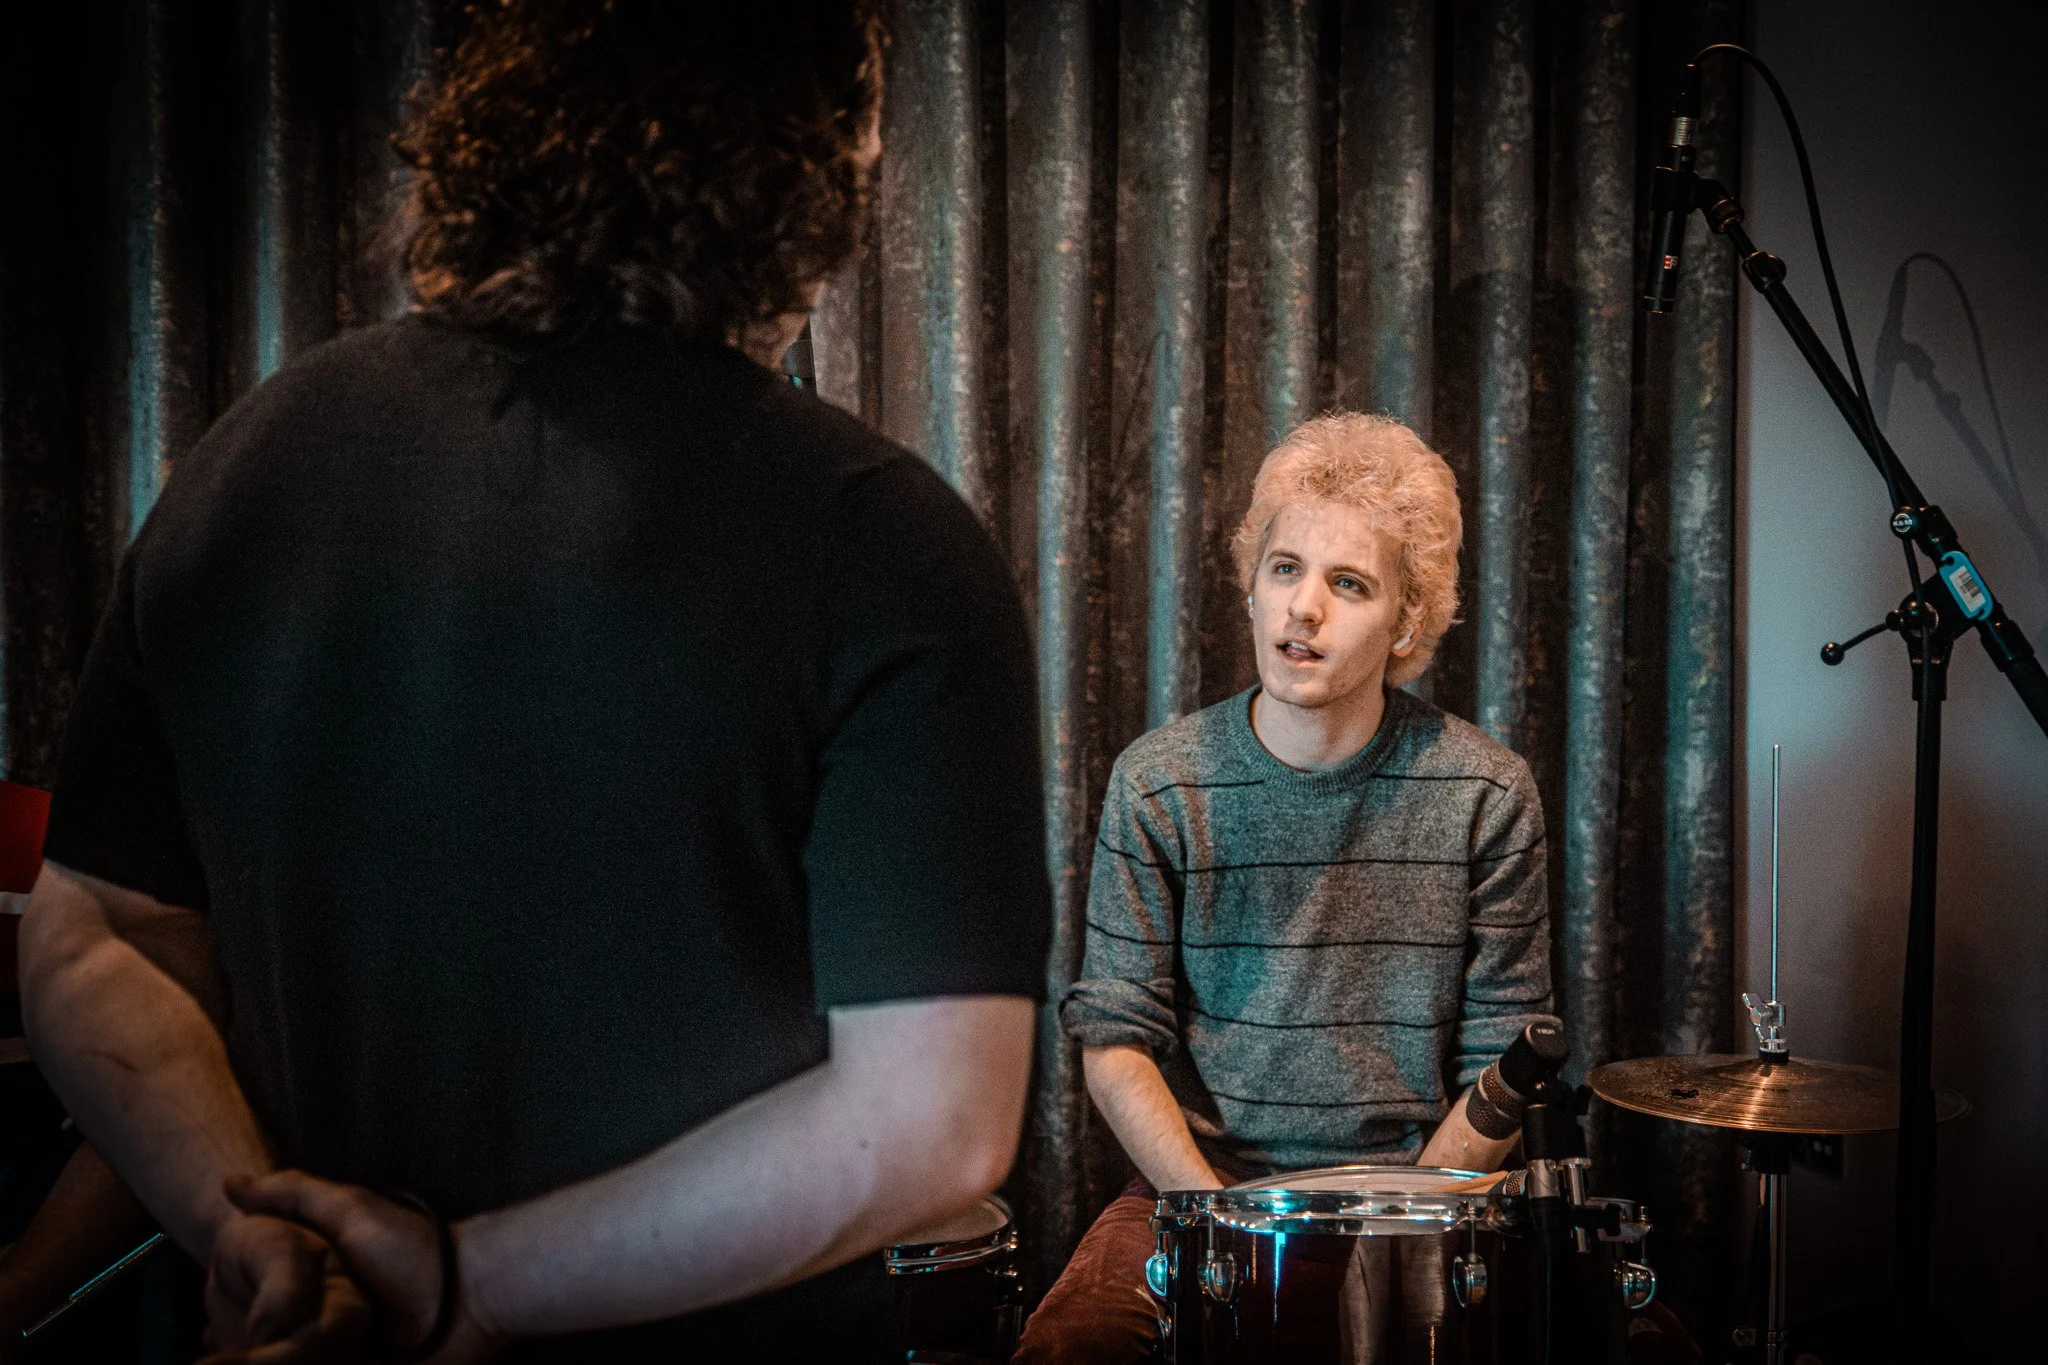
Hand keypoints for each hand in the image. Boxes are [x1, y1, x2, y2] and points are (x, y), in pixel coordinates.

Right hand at [226, 1172, 502, 1362]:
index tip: (207, 1338)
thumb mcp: (349, 1212)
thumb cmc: (412, 1252)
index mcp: (318, 1293)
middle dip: (249, 1357)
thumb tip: (230, 1184)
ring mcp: (344, 1359)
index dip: (236, 1326)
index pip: (262, 1316)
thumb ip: (294, 1195)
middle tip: (215, 1362)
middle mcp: (327, 1328)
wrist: (473, 1297)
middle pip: (273, 1350)